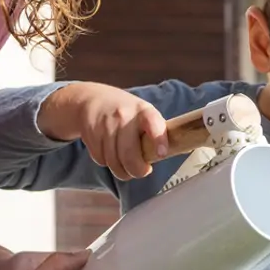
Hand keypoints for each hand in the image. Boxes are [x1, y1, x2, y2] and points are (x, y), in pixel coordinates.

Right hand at [38, 82, 166, 180]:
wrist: (91, 99)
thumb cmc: (126, 111)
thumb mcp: (144, 113)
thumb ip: (156, 132)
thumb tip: (178, 151)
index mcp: (144, 111)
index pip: (153, 124)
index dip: (158, 140)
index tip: (161, 154)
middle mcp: (124, 116)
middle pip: (129, 154)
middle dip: (137, 171)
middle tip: (141, 171)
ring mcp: (105, 125)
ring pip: (114, 162)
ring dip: (121, 170)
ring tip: (126, 166)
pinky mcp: (91, 133)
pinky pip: (101, 159)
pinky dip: (106, 163)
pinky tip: (110, 154)